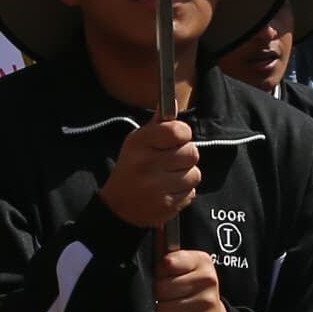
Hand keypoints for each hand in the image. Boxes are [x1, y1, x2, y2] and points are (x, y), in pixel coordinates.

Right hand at [102, 116, 202, 230]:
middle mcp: (147, 164)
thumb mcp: (136, 143)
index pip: (178, 131)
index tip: (178, 138)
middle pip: (192, 152)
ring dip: (186, 176)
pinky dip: (183, 192)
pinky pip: (191, 192)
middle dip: (186, 156)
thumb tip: (173, 104)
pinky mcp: (166, 205)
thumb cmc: (131, 169)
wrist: (118, 207)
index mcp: (140, 143)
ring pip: (194, 174)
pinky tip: (168, 191)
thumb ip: (157, 125)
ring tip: (169, 178)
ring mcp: (157, 186)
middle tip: (172, 161)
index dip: (183, 134)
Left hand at [153, 247, 230, 311]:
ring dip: (165, 310)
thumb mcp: (184, 267)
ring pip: (164, 307)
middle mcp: (208, 279)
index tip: (166, 275)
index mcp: (201, 260)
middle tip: (170, 294)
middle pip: (162, 288)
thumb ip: (168, 252)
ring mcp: (207, 301)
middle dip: (160, 294)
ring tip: (176, 306)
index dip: (160, 272)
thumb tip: (157, 226)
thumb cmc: (193, 289)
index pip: (167, 263)